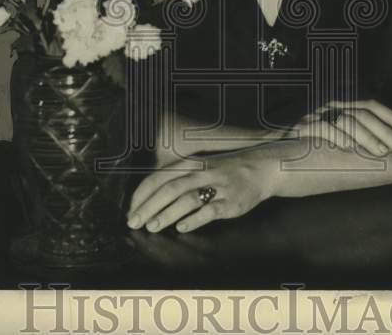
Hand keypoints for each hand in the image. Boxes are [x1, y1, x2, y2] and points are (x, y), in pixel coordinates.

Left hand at [127, 150, 271, 233]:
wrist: (260, 169)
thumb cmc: (223, 171)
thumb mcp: (199, 168)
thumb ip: (178, 179)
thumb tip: (150, 200)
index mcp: (190, 163)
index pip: (159, 177)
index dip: (142, 194)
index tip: (131, 210)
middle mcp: (201, 172)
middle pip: (170, 188)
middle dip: (149, 206)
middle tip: (134, 222)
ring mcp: (217, 187)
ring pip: (187, 199)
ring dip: (167, 214)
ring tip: (152, 226)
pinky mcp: (230, 202)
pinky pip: (209, 211)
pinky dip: (194, 219)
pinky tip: (181, 228)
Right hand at [288, 99, 391, 157]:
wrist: (271, 151)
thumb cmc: (306, 149)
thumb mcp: (334, 139)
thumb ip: (353, 137)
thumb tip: (382, 144)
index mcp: (339, 106)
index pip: (369, 103)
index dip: (390, 114)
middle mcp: (328, 107)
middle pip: (362, 112)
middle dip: (384, 130)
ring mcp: (315, 116)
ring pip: (346, 120)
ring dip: (367, 137)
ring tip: (381, 153)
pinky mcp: (302, 128)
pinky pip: (323, 129)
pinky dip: (338, 138)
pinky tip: (350, 150)